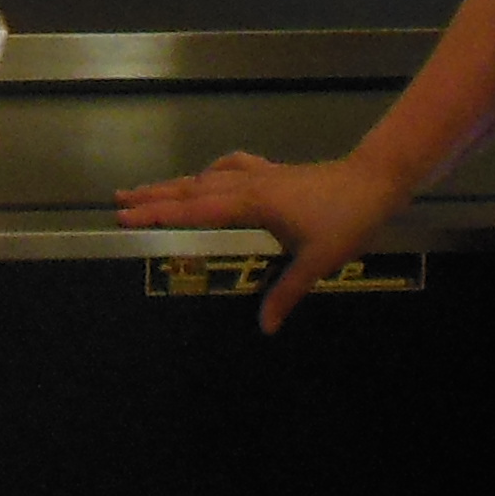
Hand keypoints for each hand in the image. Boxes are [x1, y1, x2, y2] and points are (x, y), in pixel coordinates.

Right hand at [111, 151, 402, 333]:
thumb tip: (264, 327)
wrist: (375, 180)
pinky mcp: (273, 173)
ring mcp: (260, 175)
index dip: (158, 214)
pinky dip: (211, 172)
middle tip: (119, 202)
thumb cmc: (347, 219)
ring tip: (146, 190)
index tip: (126, 217)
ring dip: (175, 184)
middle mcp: (248, 184)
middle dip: (154, 197)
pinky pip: (231, 168)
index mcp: (251, 203)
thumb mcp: (318, 262)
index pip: (194, 209)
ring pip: (206, 177)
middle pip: (191, 189)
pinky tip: (207, 176)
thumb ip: (287, 293)